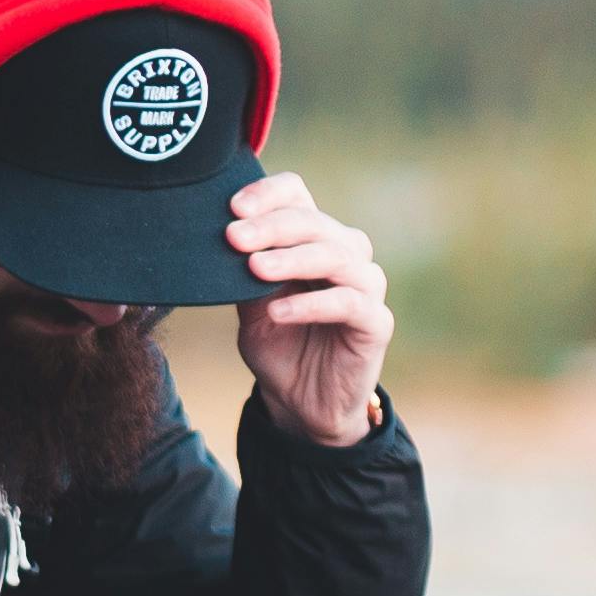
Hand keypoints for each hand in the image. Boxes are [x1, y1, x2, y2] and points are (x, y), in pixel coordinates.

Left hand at [227, 170, 393, 448]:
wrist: (300, 402)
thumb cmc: (278, 344)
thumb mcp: (249, 304)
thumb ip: (242, 271)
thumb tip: (220, 236)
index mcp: (312, 238)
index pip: (297, 194)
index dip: (268, 193)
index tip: (232, 208)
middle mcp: (344, 253)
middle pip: (314, 221)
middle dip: (271, 226)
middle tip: (234, 237)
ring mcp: (365, 286)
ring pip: (335, 256)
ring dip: (291, 258)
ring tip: (254, 268)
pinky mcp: (375, 323)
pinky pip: (349, 303)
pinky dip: (311, 303)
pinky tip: (278, 311)